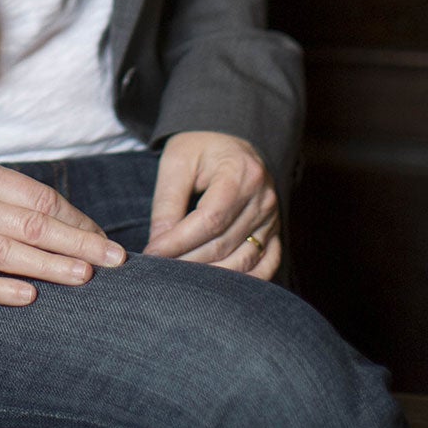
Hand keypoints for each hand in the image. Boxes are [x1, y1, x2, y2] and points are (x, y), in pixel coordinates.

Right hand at [0, 156, 127, 304]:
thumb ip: (16, 198)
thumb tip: (76, 226)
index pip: (39, 198)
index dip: (75, 220)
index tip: (103, 239)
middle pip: (30, 224)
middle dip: (77, 242)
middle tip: (113, 259)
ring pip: (4, 252)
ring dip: (48, 265)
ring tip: (84, 276)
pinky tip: (28, 297)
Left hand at [143, 131, 280, 279]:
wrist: (231, 141)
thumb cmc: (201, 149)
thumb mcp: (178, 162)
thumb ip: (167, 202)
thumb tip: (158, 245)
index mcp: (240, 173)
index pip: (209, 219)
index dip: (179, 242)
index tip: (152, 253)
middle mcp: (263, 198)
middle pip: (224, 243)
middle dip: (188, 261)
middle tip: (159, 270)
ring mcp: (273, 218)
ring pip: (243, 261)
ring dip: (210, 277)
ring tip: (180, 279)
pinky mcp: (275, 233)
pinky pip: (265, 266)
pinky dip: (243, 281)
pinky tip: (217, 286)